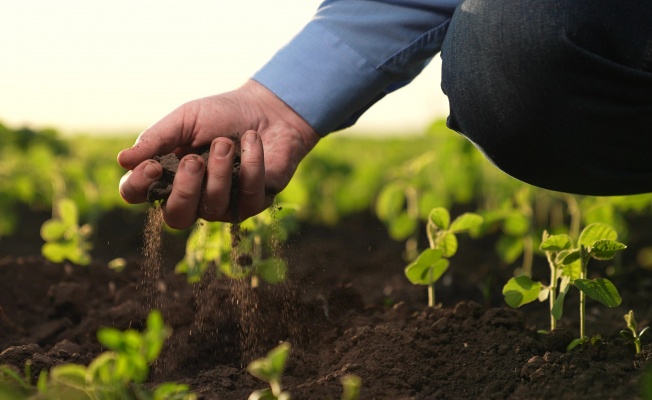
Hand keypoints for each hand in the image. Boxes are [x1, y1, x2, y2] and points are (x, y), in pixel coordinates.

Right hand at [117, 80, 319, 228]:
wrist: (267, 109)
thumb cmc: (221, 115)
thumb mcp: (185, 119)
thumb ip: (156, 138)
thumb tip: (123, 160)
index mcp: (165, 175)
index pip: (136, 194)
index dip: (138, 187)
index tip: (151, 166)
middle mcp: (191, 197)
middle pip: (175, 217)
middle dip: (184, 189)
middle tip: (194, 159)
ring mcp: (223, 206)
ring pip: (213, 207)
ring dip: (219, 171)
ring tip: (226, 142)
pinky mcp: (253, 204)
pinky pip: (248, 196)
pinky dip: (250, 164)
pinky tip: (252, 140)